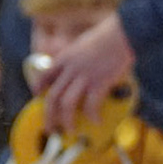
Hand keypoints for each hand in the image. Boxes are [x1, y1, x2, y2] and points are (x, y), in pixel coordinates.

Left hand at [38, 13, 133, 135]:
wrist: (125, 32)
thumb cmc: (109, 35)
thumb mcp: (84, 43)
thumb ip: (78, 57)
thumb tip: (83, 69)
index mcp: (65, 58)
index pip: (45, 75)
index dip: (38, 87)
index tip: (37, 96)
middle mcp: (70, 69)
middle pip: (52, 97)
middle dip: (48, 116)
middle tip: (50, 128)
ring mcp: (84, 77)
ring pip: (66, 104)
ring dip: (66, 121)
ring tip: (70, 131)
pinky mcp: (100, 82)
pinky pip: (91, 105)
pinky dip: (92, 116)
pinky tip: (96, 122)